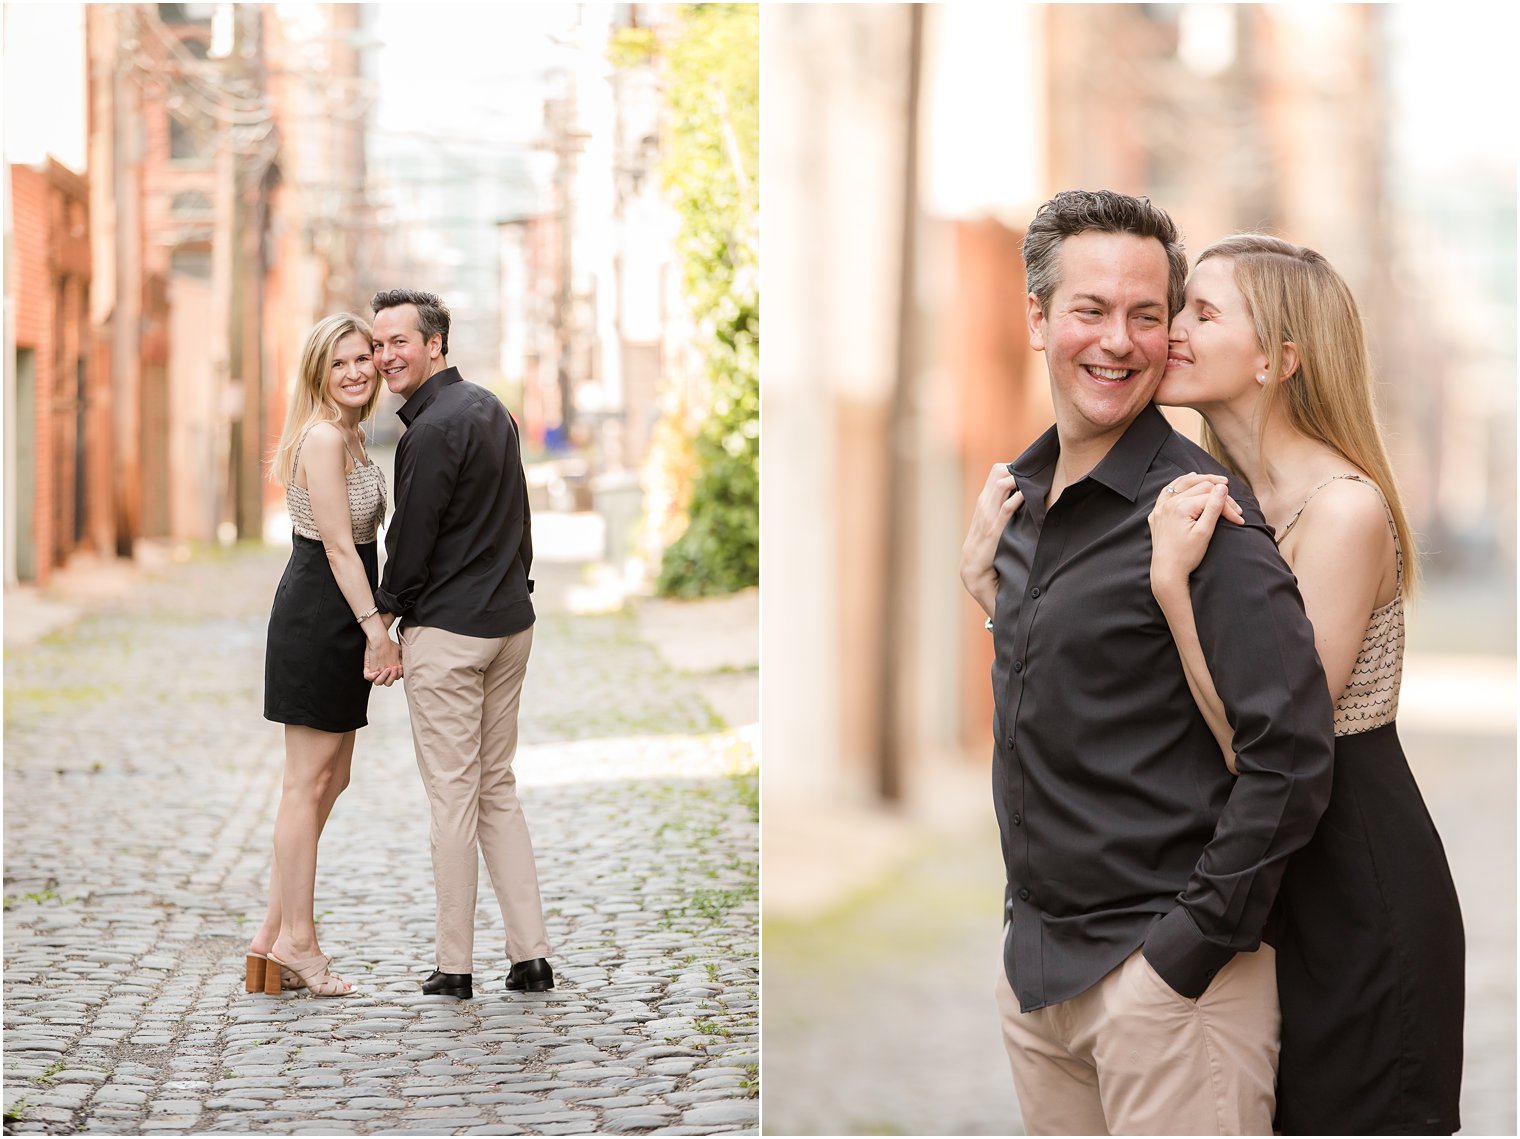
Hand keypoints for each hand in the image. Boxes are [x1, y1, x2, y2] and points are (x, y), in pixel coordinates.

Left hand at [364, 635, 402, 686]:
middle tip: (394, 668)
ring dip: (384, 677)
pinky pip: (368, 677)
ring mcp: (375, 671)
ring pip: (378, 682)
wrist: (379, 638)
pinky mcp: (368, 668)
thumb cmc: (388, 644)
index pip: (394, 679)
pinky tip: (377, 671)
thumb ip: (404, 660)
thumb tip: (408, 666)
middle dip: (392, 677)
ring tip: (387, 669)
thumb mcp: (399, 652)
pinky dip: (373, 677)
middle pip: (387, 683)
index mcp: (390, 670)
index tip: (400, 667)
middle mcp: (383, 672)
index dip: (398, 675)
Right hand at [960, 463, 1023, 616]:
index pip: (997, 471)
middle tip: (1033, 480)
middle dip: (1018, 470)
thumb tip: (1024, 495)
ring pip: (1001, 484)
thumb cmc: (988, 545)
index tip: (1030, 476)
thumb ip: (1002, 507)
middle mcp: (985, 503)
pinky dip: (1018, 499)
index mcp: (984, 500)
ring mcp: (988, 515)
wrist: (974, 568)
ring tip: (1033, 486)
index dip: (1014, 469)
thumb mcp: (992, 521)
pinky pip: (1007, 508)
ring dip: (1019, 480)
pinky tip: (1028, 497)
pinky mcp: (994, 529)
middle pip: (998, 471)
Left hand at [1148, 473, 1244, 596]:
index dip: (1228, 506)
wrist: (1167, 572)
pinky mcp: (1157, 514)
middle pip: (1199, 488)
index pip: (1211, 497)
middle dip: (1219, 495)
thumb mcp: (1204, 532)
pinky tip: (1189, 479)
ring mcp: (1160, 508)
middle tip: (1234, 505)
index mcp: (1181, 507)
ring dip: (1200, 481)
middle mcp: (1169, 503)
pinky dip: (1180, 484)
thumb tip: (1222, 487)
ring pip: (1183, 484)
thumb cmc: (1187, 556)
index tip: (1239, 519)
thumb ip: (1214, 507)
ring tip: (1217, 480)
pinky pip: (1168, 491)